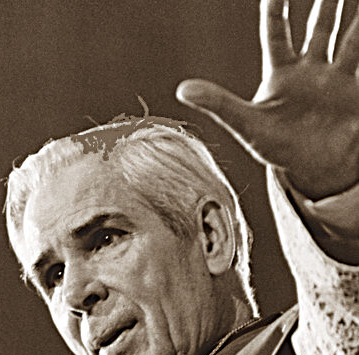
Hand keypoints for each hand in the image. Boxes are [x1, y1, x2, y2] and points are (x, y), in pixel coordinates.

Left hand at [176, 0, 358, 200]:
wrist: (310, 169)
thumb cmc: (275, 148)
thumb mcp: (245, 124)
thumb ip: (217, 103)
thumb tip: (182, 89)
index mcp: (280, 76)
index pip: (276, 35)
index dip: (275, 12)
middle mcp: (308, 71)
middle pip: (317, 28)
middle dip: (324, 3)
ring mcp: (332, 78)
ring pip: (346, 37)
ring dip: (352, 17)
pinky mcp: (352, 88)